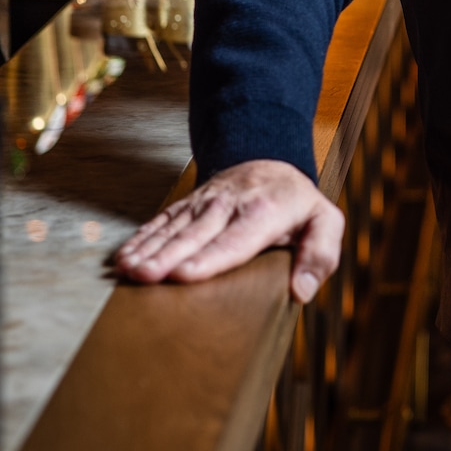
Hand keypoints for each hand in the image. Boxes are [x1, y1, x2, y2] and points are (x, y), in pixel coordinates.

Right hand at [114, 158, 343, 301]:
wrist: (270, 158)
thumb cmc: (298, 203)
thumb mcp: (325, 222)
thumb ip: (321, 254)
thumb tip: (301, 291)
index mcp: (265, 212)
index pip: (234, 240)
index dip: (208, 258)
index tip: (183, 275)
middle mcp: (230, 205)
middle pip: (196, 233)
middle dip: (168, 255)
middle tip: (144, 277)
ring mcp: (206, 202)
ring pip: (174, 226)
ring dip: (148, 247)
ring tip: (126, 270)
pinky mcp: (189, 204)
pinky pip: (163, 220)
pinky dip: (142, 237)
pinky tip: (124, 256)